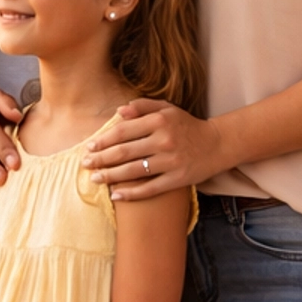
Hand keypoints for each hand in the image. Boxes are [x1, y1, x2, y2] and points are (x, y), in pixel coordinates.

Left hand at [81, 98, 218, 200]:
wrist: (217, 144)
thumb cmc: (187, 126)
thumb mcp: (168, 109)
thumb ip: (143, 106)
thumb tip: (119, 110)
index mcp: (159, 121)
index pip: (123, 131)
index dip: (103, 140)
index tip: (89, 146)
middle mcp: (164, 141)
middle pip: (124, 152)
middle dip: (100, 159)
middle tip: (85, 164)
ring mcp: (170, 161)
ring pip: (133, 171)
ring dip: (110, 176)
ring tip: (95, 179)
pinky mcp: (177, 179)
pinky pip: (149, 189)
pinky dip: (130, 194)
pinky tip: (115, 195)